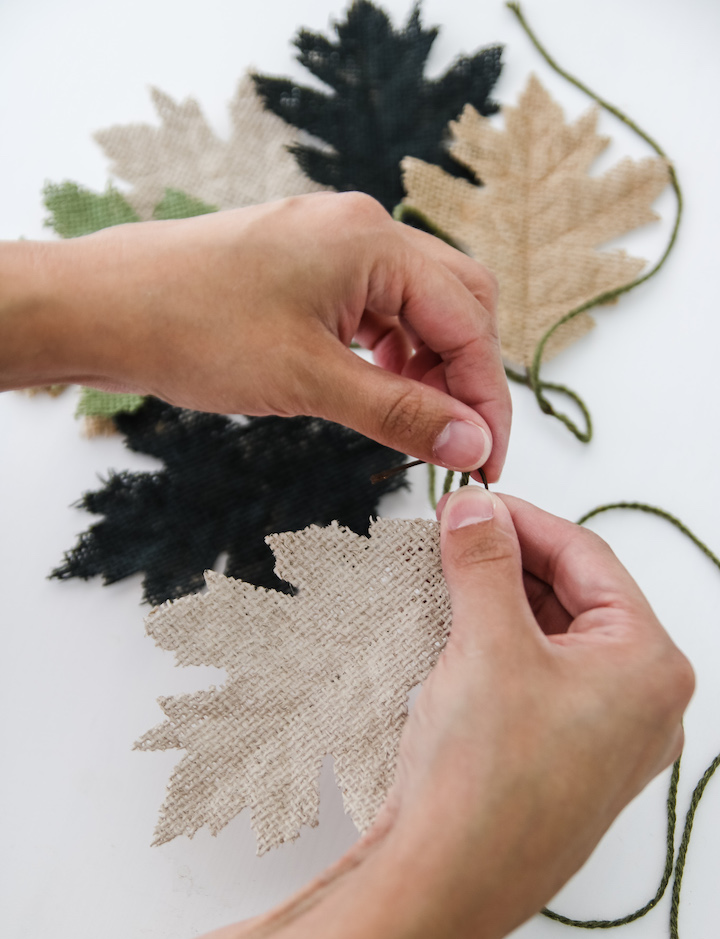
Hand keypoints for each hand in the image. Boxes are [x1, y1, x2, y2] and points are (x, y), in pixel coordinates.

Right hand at [0, 489, 692, 938]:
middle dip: (511, 564)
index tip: (468, 502)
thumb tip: (473, 507)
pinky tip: (453, 638)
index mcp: (651, 665)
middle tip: (449, 539)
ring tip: (443, 582)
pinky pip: (539, 685)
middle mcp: (644, 705)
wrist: (443, 889)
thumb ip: (483, 562)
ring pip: (554, 643)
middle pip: (576, 599)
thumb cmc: (484, 774)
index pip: (589, 559)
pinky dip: (499, 652)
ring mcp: (606, 742)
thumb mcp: (486, 644)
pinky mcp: (564, 767)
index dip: (523, 520)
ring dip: (501, 607)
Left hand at [2, 192, 508, 479]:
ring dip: (430, 367)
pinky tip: (380, 391)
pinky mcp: (309, 264)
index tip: (488, 458)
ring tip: (419, 427)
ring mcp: (334, 243)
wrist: (104, 307)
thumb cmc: (194, 330)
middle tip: (462, 444)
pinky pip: (376, 307)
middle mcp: (363, 229)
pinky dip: (391, 354)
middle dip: (467, 376)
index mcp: (373, 242)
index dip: (487, 397)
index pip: (468, 321)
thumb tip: (472, 444)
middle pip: (458, 301)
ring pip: (418, 306)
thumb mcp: (309, 382)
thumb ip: (400, 413)